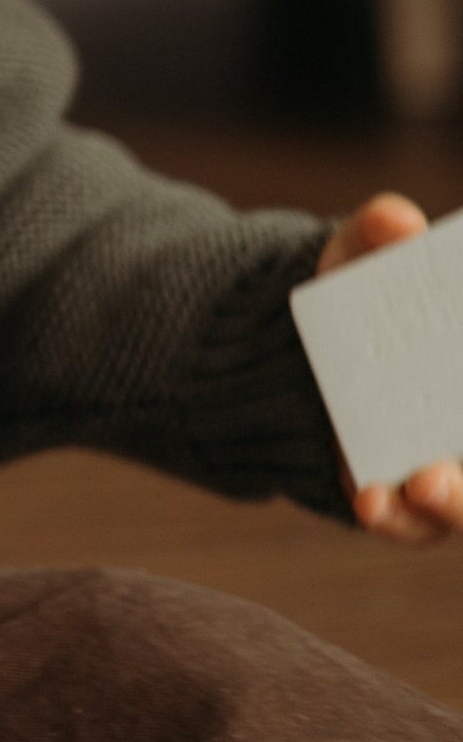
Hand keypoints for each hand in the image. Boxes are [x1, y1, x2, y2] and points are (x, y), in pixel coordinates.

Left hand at [316, 193, 462, 542]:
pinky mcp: (401, 495)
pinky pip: (410, 520)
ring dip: (454, 501)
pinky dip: (396, 516)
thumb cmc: (356, 291)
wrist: (294, 347)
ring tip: (423, 485)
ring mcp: (446, 464)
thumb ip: (378, 230)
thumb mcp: (358, 254)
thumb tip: (395, 220)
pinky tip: (370, 501)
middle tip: (449, 462)